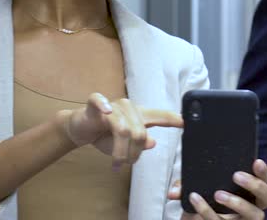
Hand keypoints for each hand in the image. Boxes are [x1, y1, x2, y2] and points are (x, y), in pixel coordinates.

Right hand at [60, 93, 182, 167]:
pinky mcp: (95, 104)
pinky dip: (104, 106)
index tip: (186, 123)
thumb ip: (139, 143)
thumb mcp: (124, 144)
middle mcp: (129, 107)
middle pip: (140, 132)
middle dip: (134, 153)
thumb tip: (152, 143)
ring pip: (123, 129)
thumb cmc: (105, 135)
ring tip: (117, 164)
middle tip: (127, 164)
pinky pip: (100, 101)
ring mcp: (113, 105)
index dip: (174, 119)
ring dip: (120, 151)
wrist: (80, 128)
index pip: (161, 116)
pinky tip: (107, 112)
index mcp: (140, 115)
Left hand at [170, 159, 266, 218]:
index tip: (255, 162)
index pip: (265, 180)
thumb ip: (187, 184)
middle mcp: (252, 207)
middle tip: (237, 175)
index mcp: (250, 192)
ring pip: (255, 215)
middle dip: (256, 184)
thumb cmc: (202, 204)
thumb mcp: (198, 189)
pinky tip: (195, 199)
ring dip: (238, 202)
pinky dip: (207, 210)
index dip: (263, 171)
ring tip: (218, 194)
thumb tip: (174, 190)